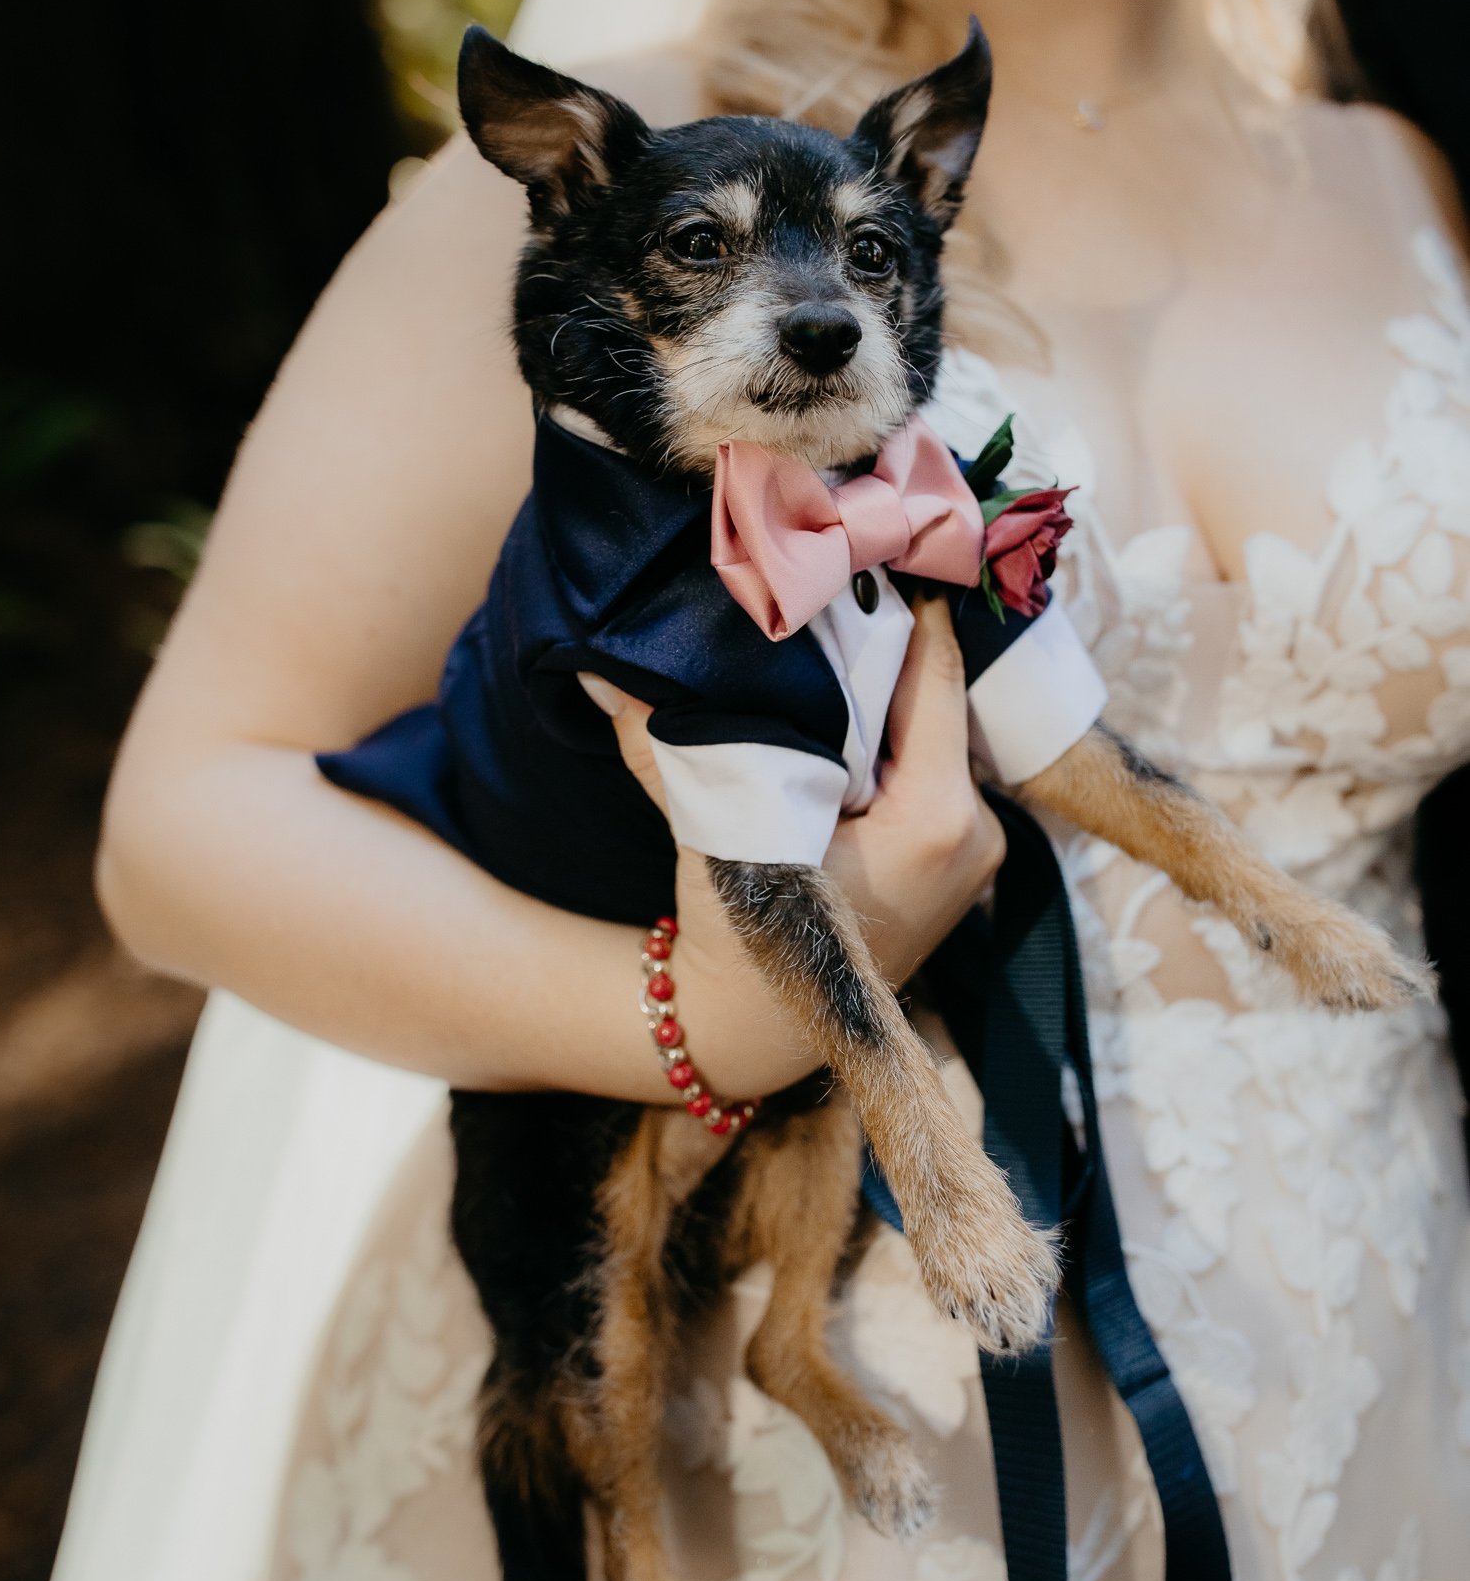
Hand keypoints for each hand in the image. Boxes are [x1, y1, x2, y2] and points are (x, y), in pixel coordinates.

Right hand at [576, 597, 1003, 1089]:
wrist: (761, 1032)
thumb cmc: (743, 942)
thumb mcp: (712, 836)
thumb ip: (665, 749)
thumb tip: (604, 671)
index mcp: (936, 819)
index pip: (933, 677)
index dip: (901, 610)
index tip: (871, 547)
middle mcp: (977, 832)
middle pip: (937, 702)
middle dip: (888, 646)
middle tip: (846, 574)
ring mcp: (977, 849)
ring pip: (938, 734)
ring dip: (892, 691)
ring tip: (845, 621)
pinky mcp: (961, 859)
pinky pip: (937, 768)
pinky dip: (899, 736)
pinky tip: (855, 695)